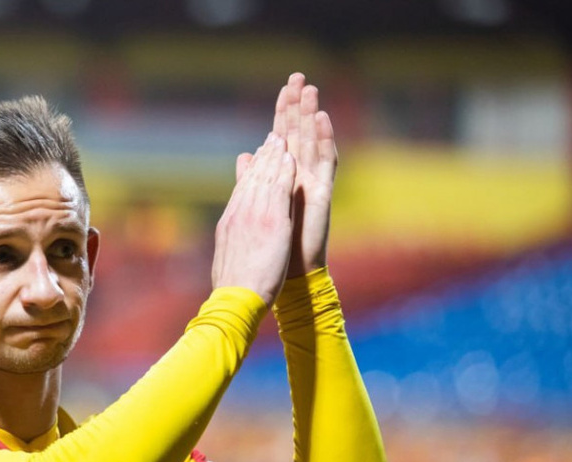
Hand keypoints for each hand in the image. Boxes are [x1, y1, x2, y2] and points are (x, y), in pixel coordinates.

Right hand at [211, 132, 295, 305]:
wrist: (235, 298)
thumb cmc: (233, 286)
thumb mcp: (227, 256)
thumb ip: (231, 239)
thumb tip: (228, 238)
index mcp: (230, 223)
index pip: (242, 190)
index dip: (251, 171)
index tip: (257, 156)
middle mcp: (240, 214)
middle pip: (252, 178)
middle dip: (262, 156)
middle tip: (271, 137)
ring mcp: (254, 215)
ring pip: (265, 178)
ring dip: (274, 156)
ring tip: (281, 138)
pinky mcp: (270, 221)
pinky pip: (279, 189)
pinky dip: (283, 171)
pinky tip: (290, 158)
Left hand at [273, 72, 337, 277]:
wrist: (285, 274)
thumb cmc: (270, 245)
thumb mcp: (256, 205)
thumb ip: (255, 177)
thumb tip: (245, 154)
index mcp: (282, 177)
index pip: (282, 137)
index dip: (282, 113)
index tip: (282, 88)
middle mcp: (300, 176)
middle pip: (299, 132)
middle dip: (297, 105)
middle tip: (297, 76)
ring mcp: (313, 183)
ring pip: (313, 141)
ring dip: (312, 114)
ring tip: (310, 89)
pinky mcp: (323, 193)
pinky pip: (326, 161)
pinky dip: (325, 139)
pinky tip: (322, 118)